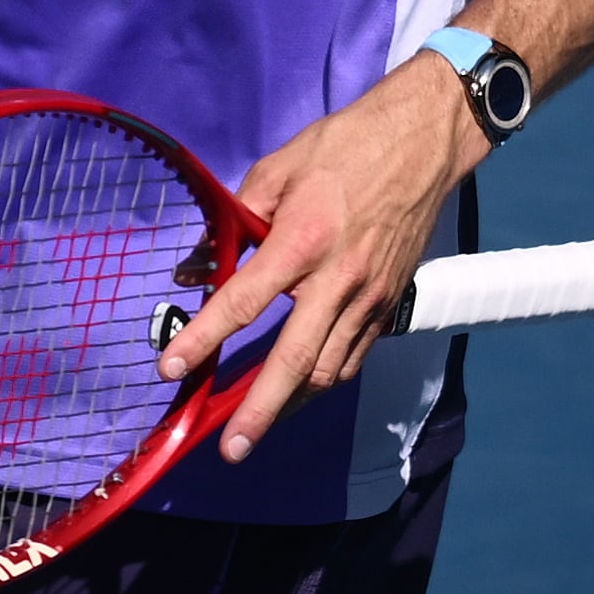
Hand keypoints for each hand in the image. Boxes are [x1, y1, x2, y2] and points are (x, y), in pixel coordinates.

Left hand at [152, 53, 486, 461]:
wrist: (421, 144)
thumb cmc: (342, 148)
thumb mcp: (277, 169)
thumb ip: (236, 220)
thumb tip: (197, 266)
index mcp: (302, 239)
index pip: (243, 301)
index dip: (203, 339)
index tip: (172, 368)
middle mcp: (338, 278)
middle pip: (295, 361)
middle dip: (260, 412)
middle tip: (231, 449)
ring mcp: (370, 296)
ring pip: (328, 370)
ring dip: (292, 405)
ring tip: (257, 428)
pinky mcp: (390, 303)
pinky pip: (353, 356)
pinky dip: (324, 380)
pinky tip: (300, 390)